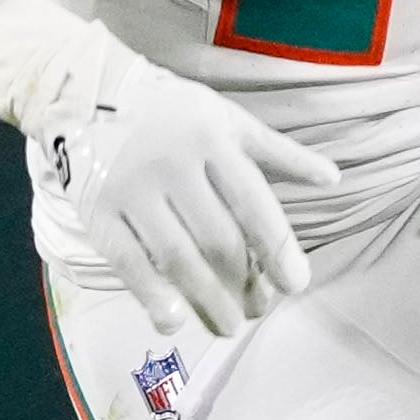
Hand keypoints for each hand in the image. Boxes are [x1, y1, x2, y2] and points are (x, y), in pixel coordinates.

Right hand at [0, 0, 344, 338]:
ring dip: (207, 301)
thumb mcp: (228, 119)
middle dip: (243, 284)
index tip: (296, 285)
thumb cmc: (172, 111)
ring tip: (228, 326)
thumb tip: (333, 178)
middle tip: (257, 311)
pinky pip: (128, 262)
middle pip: (217, 239)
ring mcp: (132, 189)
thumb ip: (279, 153)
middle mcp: (173, 164)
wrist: (86, 93)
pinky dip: (151, 297)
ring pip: (177, 257)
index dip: (278, 249)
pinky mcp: (98, 211)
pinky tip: (173, 322)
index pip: (253, 203)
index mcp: (212, 140)